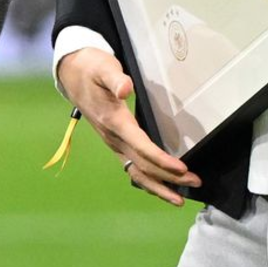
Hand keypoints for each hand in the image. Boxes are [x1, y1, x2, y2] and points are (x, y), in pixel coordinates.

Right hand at [57, 47, 198, 204]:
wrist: (72, 74)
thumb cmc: (92, 69)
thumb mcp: (103, 68)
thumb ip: (116, 79)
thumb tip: (126, 89)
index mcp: (114, 121)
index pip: (141, 147)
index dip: (162, 160)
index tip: (181, 169)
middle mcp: (113, 138)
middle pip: (142, 166)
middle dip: (168, 178)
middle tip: (195, 183)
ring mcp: (113, 143)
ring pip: (136, 172)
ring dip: (159, 187)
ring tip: (179, 198)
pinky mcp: (116, 142)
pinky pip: (132, 166)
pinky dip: (148, 179)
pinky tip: (162, 185)